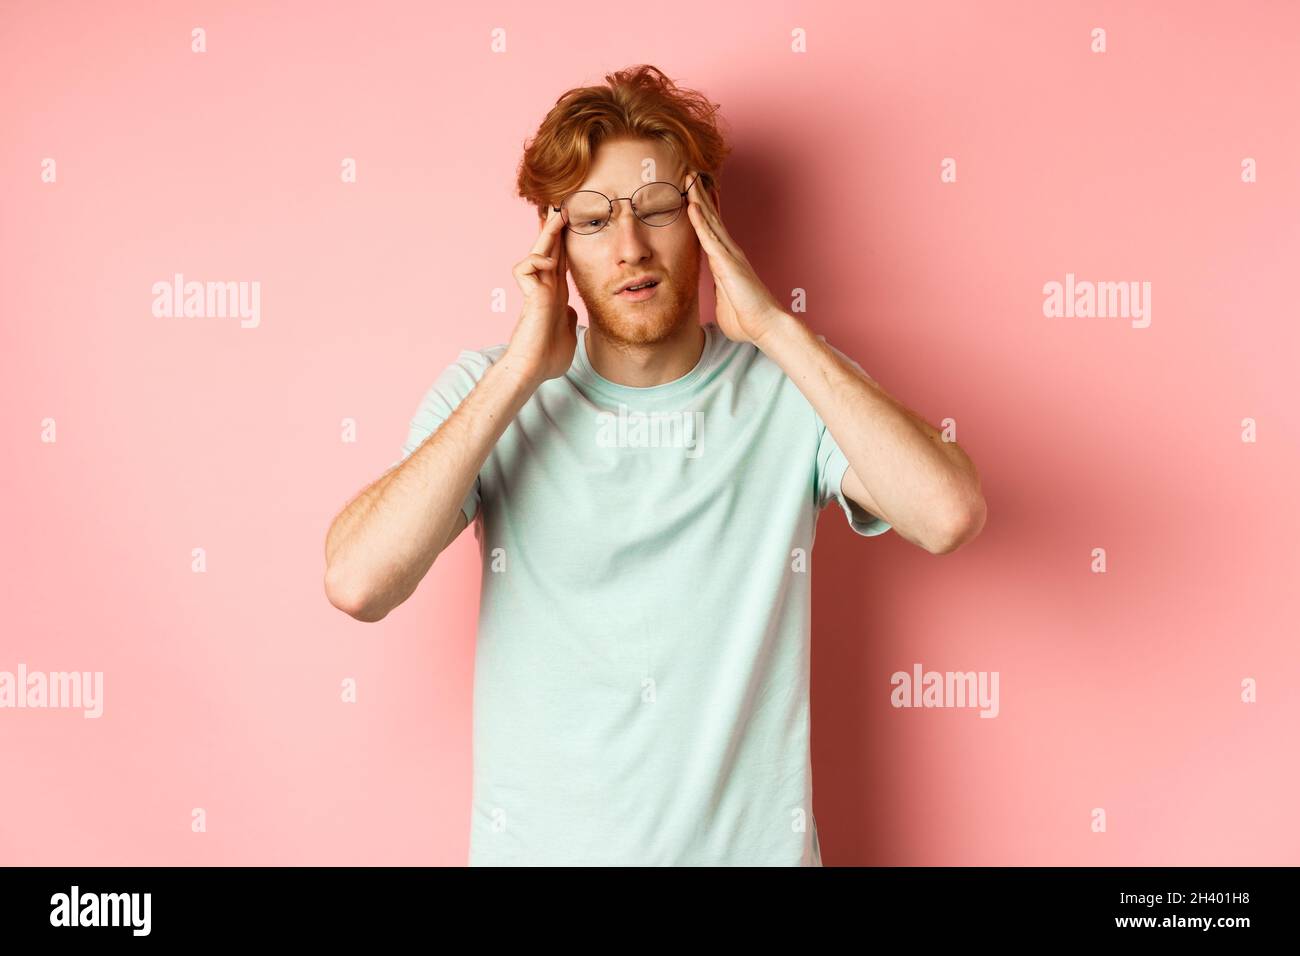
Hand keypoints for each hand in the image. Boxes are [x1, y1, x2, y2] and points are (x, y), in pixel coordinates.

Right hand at [505, 206, 578, 382]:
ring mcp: (535, 289)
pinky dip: (536, 261)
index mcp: (555, 294)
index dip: (565, 243)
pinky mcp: (528, 294)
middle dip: (556, 227)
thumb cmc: (548, 357)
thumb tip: (569, 309)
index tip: (572, 226)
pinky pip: (526, 266)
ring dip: (547, 232)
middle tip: (563, 204)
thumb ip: (568, 317)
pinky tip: (547, 264)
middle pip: (549, 250)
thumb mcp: (566, 332)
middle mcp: (544, 287)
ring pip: (538, 251)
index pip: (560, 261)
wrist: (534, 369)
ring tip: (558, 212)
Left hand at [685, 171, 786, 345]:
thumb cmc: (747, 320)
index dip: (702, 211)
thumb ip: (719, 294)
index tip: (692, 194)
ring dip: (698, 199)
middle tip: (689, 174)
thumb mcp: (725, 304)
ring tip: (688, 178)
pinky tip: (692, 206)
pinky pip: (710, 238)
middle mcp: (729, 253)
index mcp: (726, 262)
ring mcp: (729, 256)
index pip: (711, 231)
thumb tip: (715, 295)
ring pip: (710, 221)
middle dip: (699, 195)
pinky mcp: (728, 264)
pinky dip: (700, 221)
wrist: (765, 327)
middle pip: (711, 218)